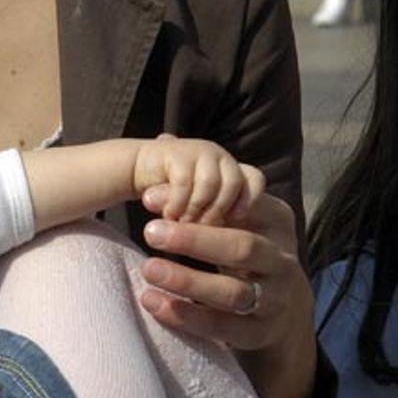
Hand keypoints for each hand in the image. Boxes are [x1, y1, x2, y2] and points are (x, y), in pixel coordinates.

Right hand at [132, 134, 265, 224]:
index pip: (254, 179)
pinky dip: (178, 204)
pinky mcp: (176, 152)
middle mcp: (220, 157)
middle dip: (217, 210)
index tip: (237, 219)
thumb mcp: (206, 206)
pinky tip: (170, 215)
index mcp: (233, 169)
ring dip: (195, 208)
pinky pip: (184, 183)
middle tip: (201, 228)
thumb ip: (222, 215)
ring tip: (183, 223)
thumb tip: (240, 245)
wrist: (143, 168)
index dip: (249, 199)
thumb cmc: (179, 194)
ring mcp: (198, 152)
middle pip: (233, 183)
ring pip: (209, 184)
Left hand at [136, 189, 316, 397]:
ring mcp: (276, 299)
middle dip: (195, 239)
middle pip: (242, 247)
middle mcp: (283, 260)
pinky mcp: (261, 331)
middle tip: (150, 230)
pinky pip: (225, 327)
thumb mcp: (234, 217)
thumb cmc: (245, 249)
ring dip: (188, 281)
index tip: (150, 196)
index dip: (199, 200)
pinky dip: (188, 317)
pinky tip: (154, 303)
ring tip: (148, 270)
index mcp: (277, 223)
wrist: (281, 311)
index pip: (243, 205)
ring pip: (235, 292)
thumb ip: (201, 186)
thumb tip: (163, 139)